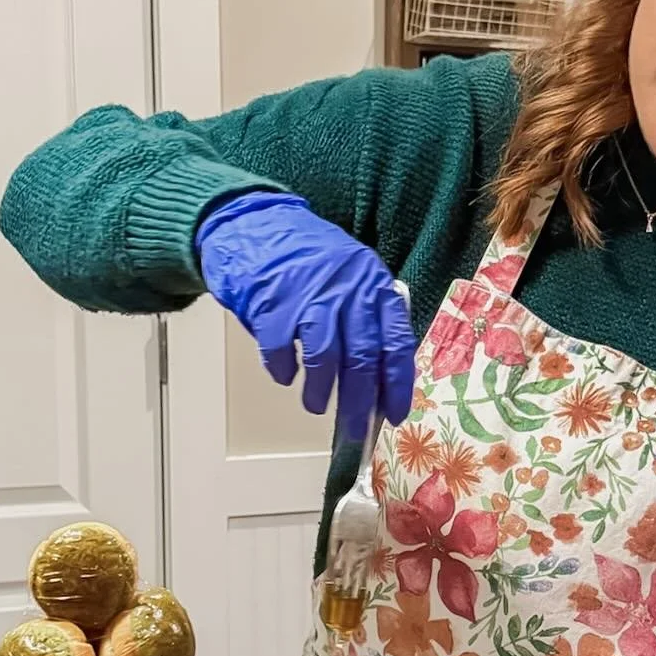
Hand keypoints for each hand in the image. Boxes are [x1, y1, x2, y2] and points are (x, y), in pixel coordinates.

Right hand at [196, 191, 415, 441]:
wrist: (258, 225)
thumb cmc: (309, 259)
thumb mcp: (353, 276)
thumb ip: (368, 318)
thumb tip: (377, 380)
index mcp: (374, 285)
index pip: (396, 343)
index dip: (397, 385)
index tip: (394, 414)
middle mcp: (348, 290)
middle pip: (363, 357)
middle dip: (360, 402)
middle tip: (356, 429)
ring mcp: (311, 295)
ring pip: (327, 358)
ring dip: (322, 392)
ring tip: (317, 406)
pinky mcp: (274, 303)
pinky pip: (284, 349)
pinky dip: (284, 370)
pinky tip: (285, 375)